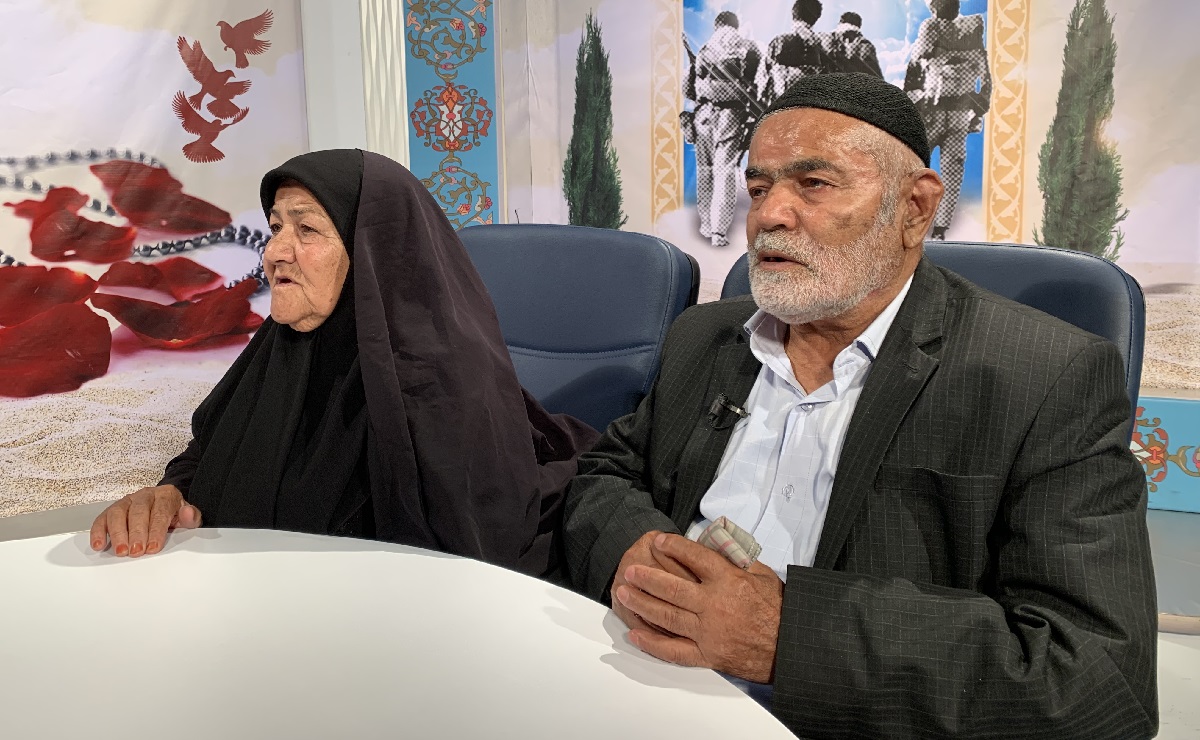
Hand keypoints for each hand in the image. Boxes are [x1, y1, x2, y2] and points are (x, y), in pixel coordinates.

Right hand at [89, 485, 201, 556]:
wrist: (166, 502)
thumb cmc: (174, 513)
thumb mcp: (188, 516)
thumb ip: (191, 517)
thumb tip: (187, 513)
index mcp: (165, 495)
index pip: (159, 511)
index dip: (155, 530)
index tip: (153, 547)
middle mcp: (144, 496)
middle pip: (137, 512)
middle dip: (136, 533)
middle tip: (136, 551)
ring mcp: (127, 501)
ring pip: (117, 513)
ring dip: (117, 533)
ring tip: (120, 551)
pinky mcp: (112, 510)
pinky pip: (102, 518)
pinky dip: (98, 532)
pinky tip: (99, 545)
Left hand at [614, 532, 783, 682]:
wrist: (791, 647)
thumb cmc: (780, 611)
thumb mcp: (763, 575)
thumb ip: (737, 561)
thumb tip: (715, 546)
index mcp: (729, 581)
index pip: (694, 557)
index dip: (673, 546)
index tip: (658, 541)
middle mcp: (714, 605)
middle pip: (671, 588)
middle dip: (646, 577)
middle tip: (630, 571)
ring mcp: (708, 632)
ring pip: (666, 616)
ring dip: (641, 604)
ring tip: (623, 594)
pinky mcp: (708, 655)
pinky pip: (674, 650)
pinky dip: (652, 643)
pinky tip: (636, 634)